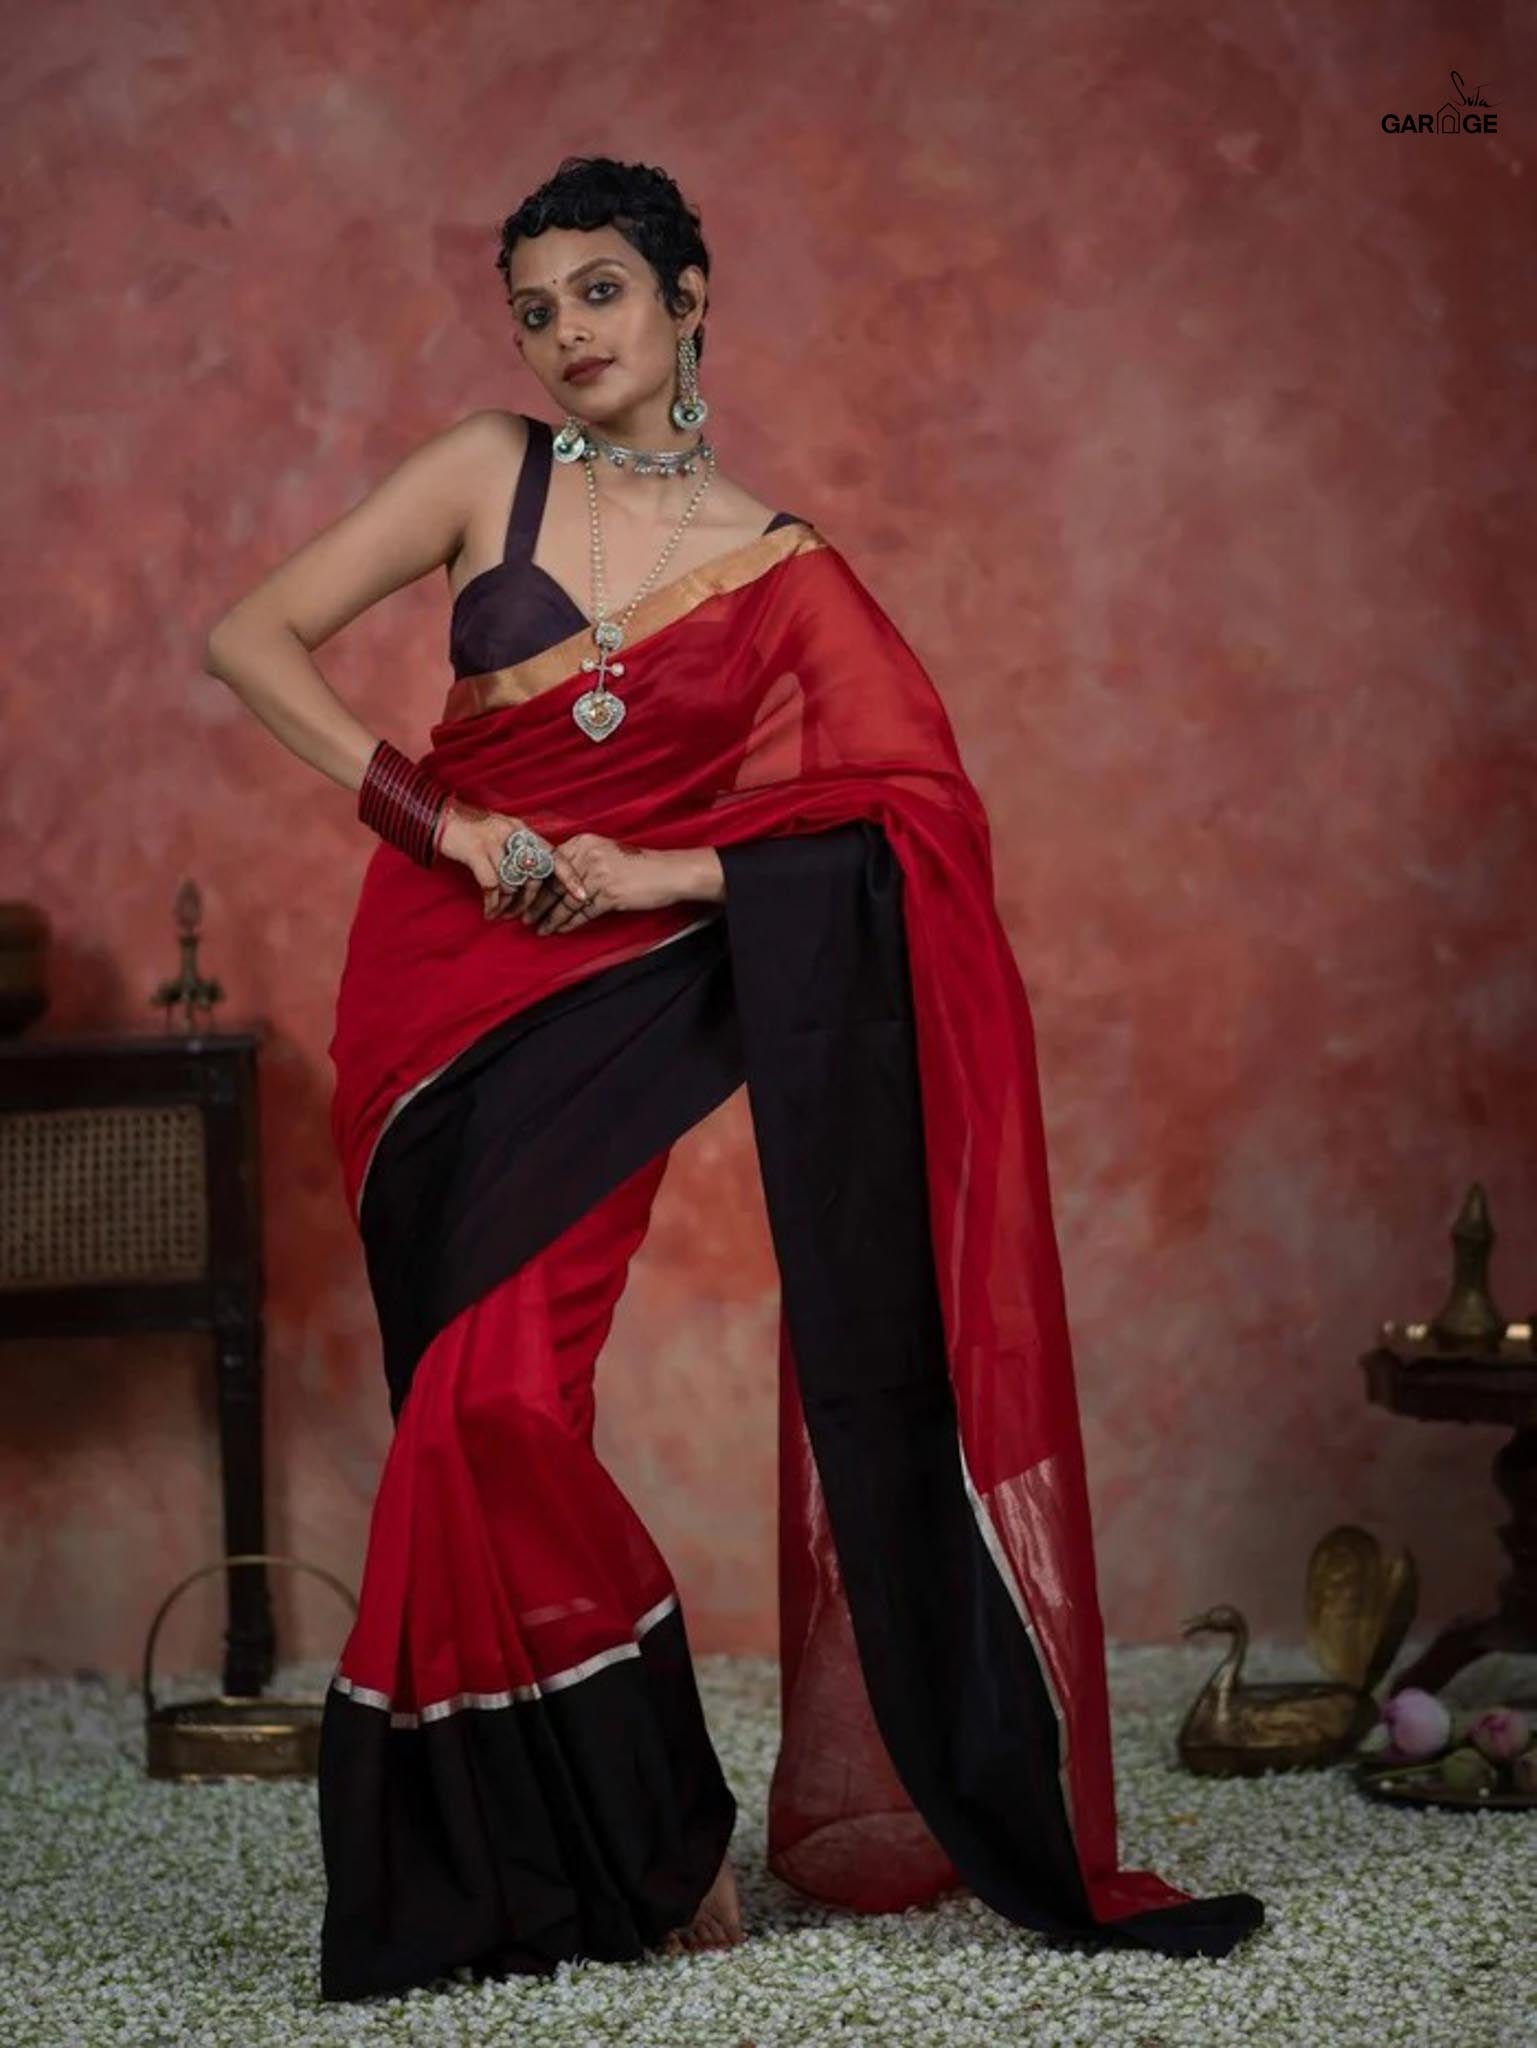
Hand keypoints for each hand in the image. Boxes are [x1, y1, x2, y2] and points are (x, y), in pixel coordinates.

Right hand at [436, 796, 592, 923]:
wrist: (440, 818)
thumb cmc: (472, 831)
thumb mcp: (502, 835)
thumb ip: (519, 851)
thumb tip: (535, 880)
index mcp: (523, 830)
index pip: (554, 854)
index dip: (570, 876)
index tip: (582, 896)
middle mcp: (512, 833)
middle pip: (534, 874)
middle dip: (531, 899)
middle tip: (525, 915)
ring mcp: (494, 841)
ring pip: (513, 882)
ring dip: (509, 904)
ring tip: (503, 914)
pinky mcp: (476, 851)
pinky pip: (492, 885)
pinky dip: (493, 903)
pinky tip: (490, 913)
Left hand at [516, 835, 687, 935]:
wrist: (668, 873)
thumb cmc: (638, 865)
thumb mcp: (605, 853)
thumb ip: (581, 861)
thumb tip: (555, 880)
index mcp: (583, 842)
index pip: (551, 865)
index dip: (536, 883)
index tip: (524, 895)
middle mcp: (587, 856)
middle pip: (555, 884)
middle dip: (538, 903)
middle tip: (524, 916)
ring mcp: (598, 875)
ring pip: (566, 901)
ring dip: (550, 917)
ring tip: (539, 928)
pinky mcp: (609, 894)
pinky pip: (582, 912)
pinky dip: (569, 923)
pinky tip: (560, 930)